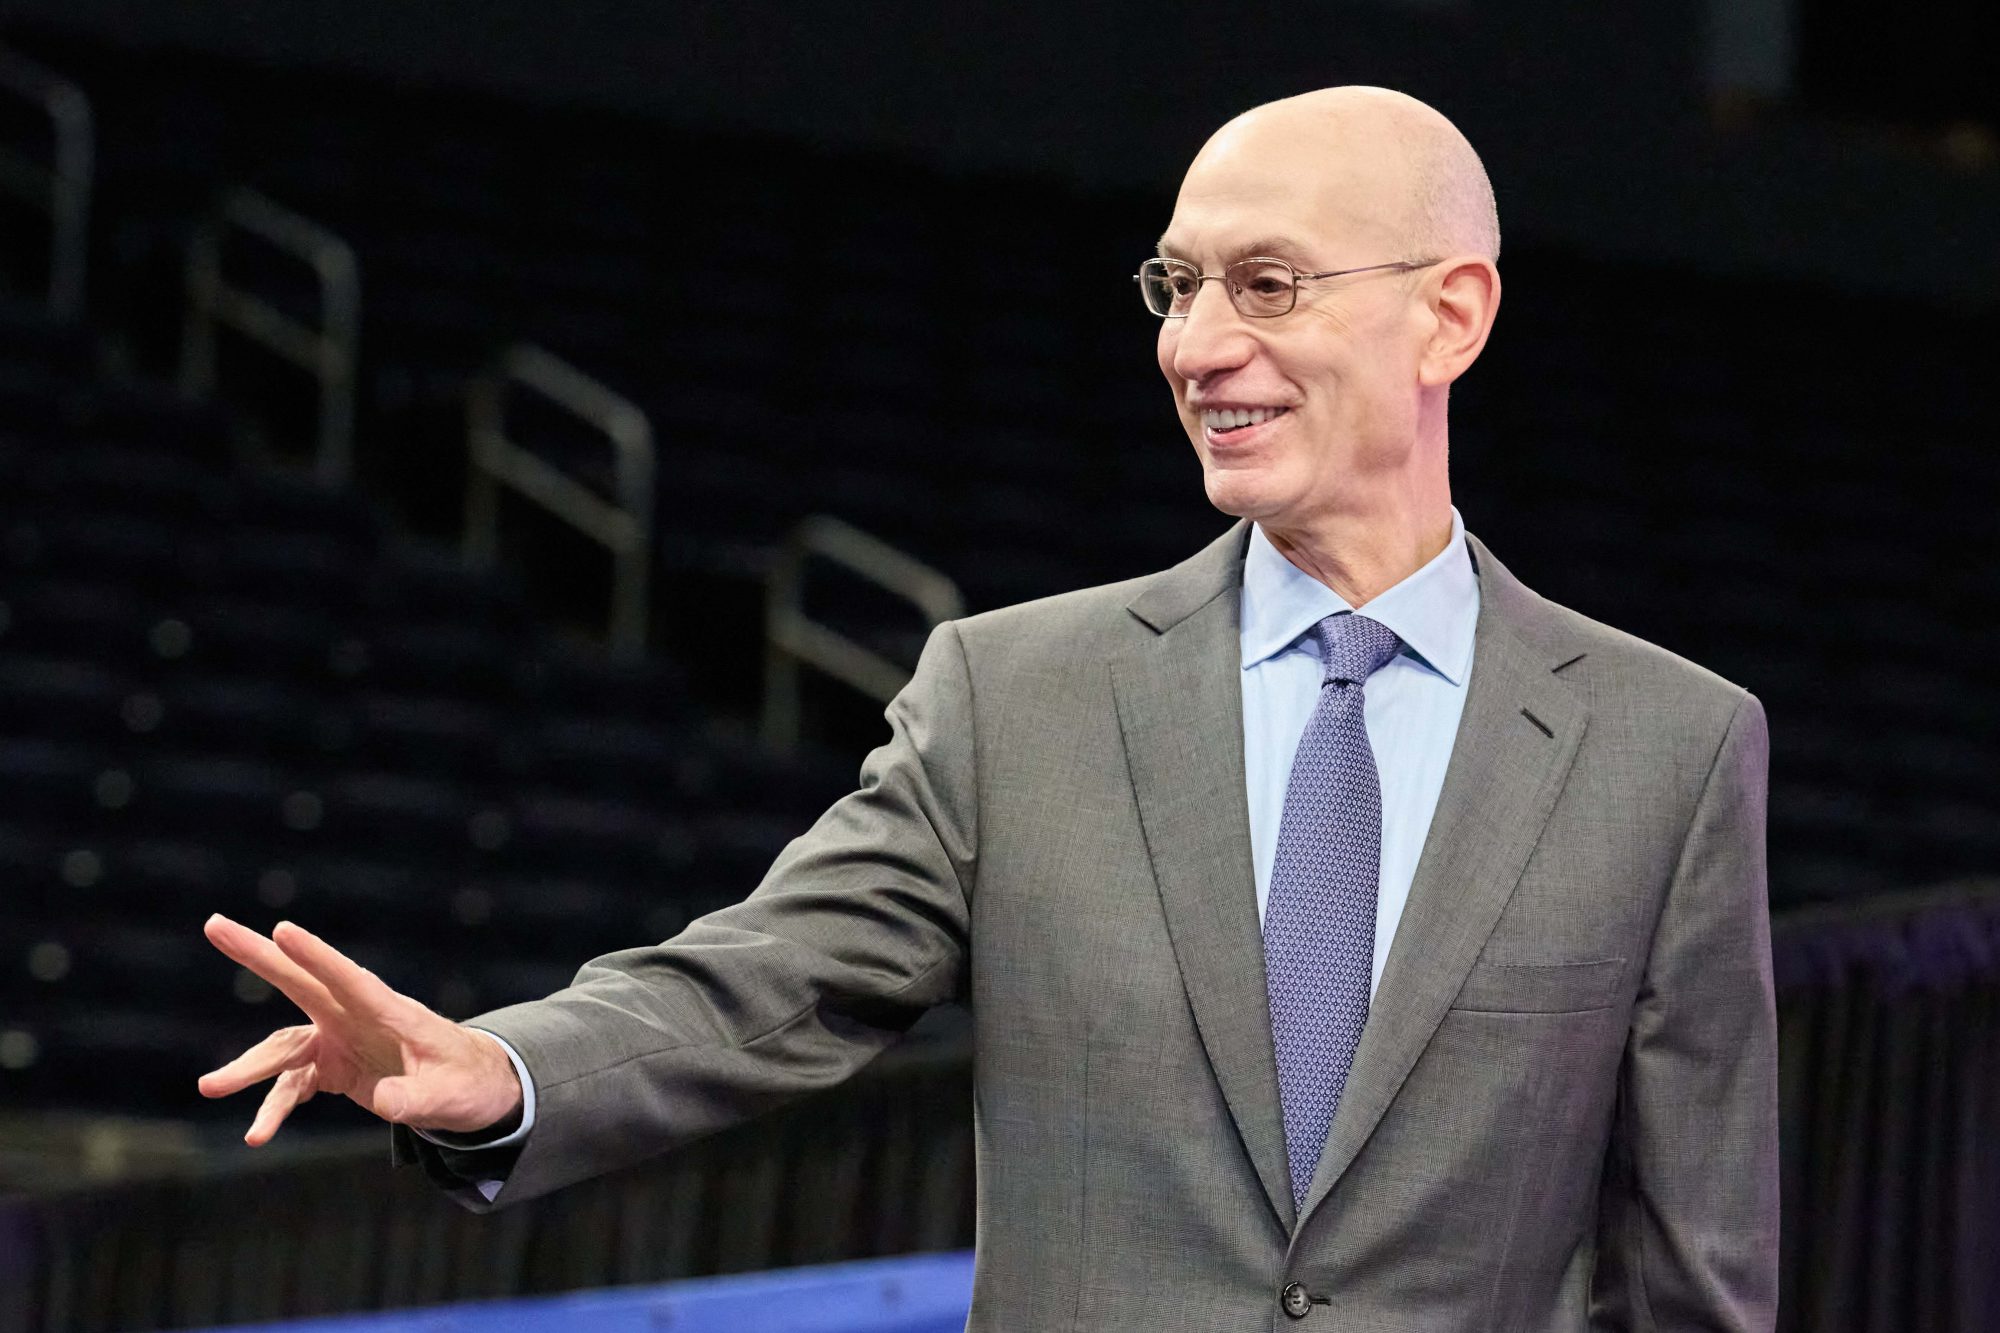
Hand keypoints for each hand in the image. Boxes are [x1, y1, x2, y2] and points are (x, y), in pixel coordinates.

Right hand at [197, 915, 524, 1144]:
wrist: (469, 1088)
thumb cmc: (467, 1082)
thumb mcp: (450, 1096)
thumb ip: (417, 1097)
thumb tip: (385, 1102)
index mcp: (390, 1012)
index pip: (350, 979)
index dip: (316, 955)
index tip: (283, 930)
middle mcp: (356, 1016)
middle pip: (300, 982)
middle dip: (257, 955)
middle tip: (213, 924)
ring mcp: (339, 1038)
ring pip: (283, 1047)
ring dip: (248, 1068)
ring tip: (208, 1088)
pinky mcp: (331, 1064)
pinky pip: (292, 1085)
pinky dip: (274, 1108)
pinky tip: (258, 1134)